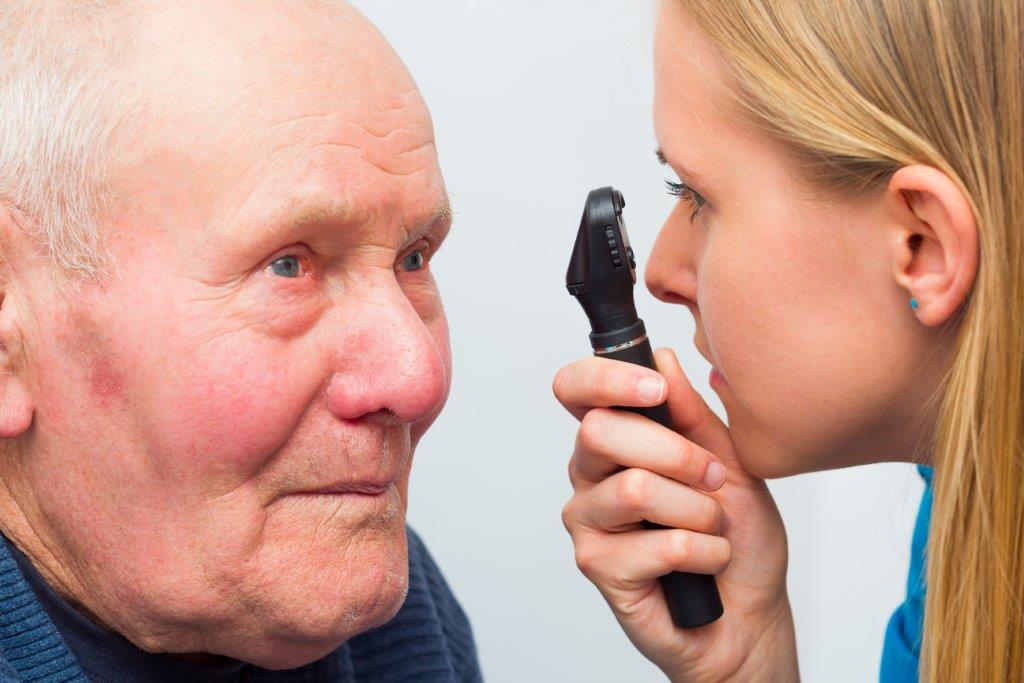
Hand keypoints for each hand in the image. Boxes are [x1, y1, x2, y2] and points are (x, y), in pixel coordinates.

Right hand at [553, 348, 797, 681]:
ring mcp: (587, 520)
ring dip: (698, 511)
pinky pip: (660, 543)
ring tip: (712, 529)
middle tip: (714, 480)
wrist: (749, 614)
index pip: (575, 389)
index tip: (655, 389)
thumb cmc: (737, 537)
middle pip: (601, 431)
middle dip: (677, 454)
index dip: (605, 378)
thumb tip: (663, 357)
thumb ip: (693, 414)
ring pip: (634, 488)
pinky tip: (705, 564)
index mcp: (614, 439)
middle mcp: (589, 474)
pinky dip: (704, 552)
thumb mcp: (730, 461)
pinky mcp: (597, 566)